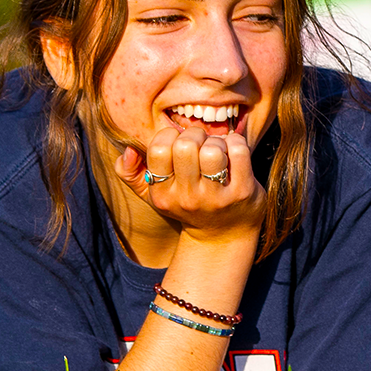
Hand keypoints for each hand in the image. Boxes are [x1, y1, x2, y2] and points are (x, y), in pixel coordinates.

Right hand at [115, 127, 267, 244]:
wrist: (223, 235)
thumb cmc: (187, 204)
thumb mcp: (154, 194)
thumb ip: (130, 173)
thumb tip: (128, 151)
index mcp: (162, 194)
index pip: (158, 149)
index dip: (170, 135)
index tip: (179, 142)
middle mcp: (187, 198)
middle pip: (186, 146)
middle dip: (195, 135)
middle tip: (201, 143)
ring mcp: (216, 197)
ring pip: (213, 150)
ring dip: (217, 141)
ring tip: (219, 150)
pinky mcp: (242, 193)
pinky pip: (239, 152)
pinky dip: (237, 142)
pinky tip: (234, 151)